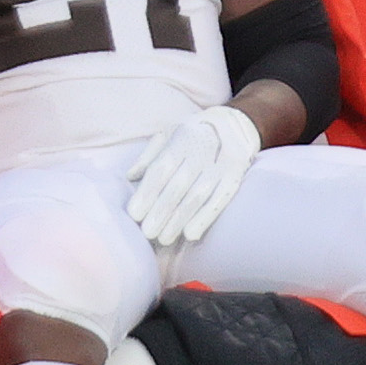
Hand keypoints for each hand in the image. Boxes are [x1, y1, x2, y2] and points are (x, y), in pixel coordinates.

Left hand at [126, 105, 261, 246]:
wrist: (235, 125)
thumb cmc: (192, 134)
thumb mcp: (168, 135)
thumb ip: (149, 156)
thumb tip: (130, 176)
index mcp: (181, 139)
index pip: (162, 168)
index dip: (147, 193)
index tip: (134, 214)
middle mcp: (202, 151)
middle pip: (179, 185)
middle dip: (161, 211)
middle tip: (147, 233)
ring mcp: (221, 164)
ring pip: (198, 195)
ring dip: (180, 219)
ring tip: (164, 239)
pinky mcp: (235, 176)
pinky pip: (220, 200)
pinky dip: (205, 218)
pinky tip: (191, 235)